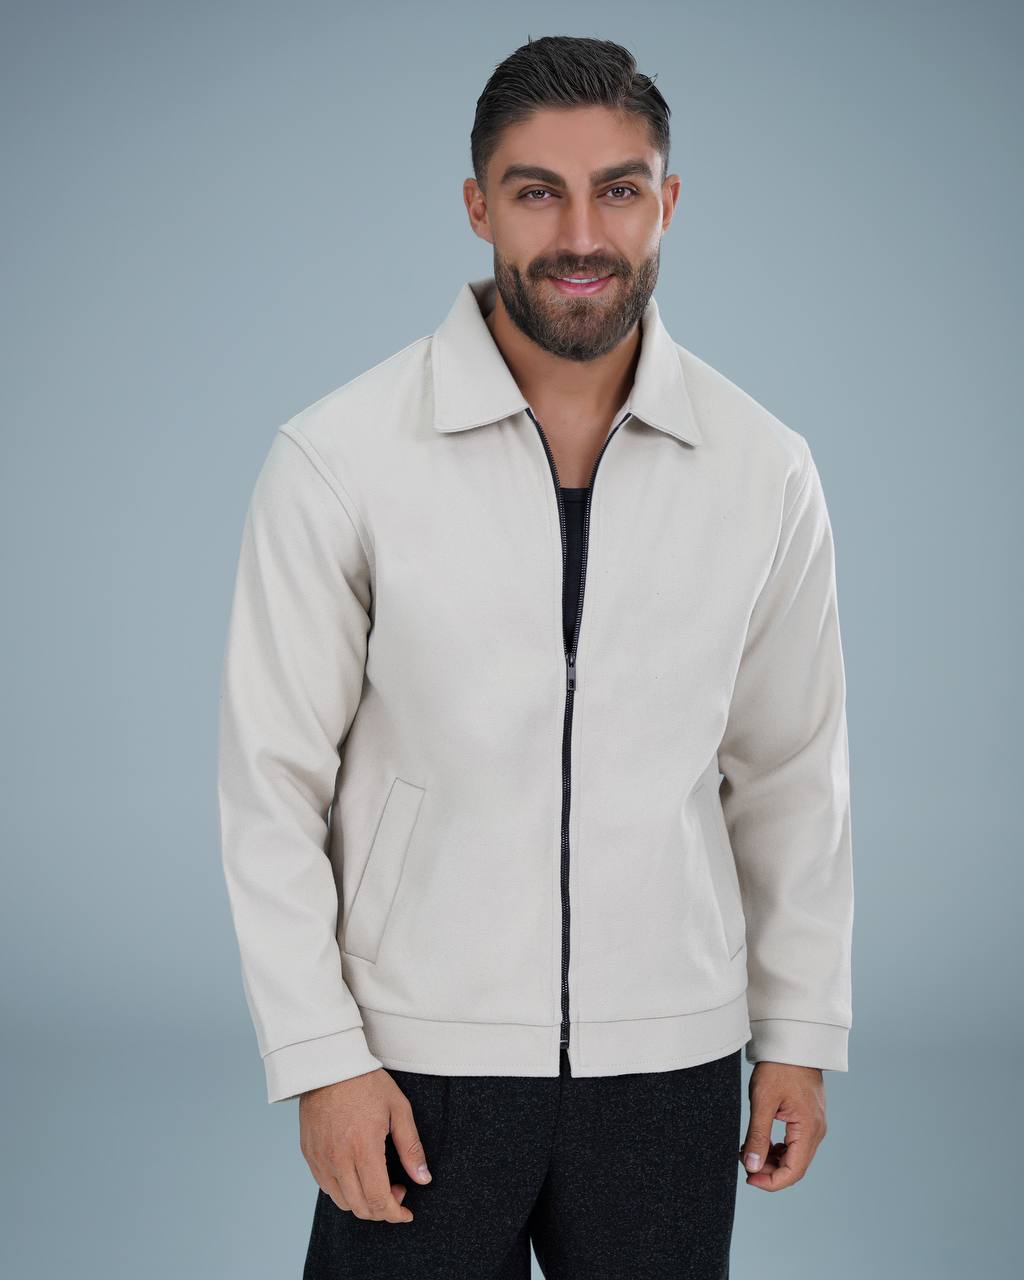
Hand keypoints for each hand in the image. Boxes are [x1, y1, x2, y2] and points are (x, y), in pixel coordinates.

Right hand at [299, 1068, 431, 1222]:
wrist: (329, 1064)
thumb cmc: (366, 1082)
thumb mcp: (398, 1109)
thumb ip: (411, 1147)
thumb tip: (423, 1179)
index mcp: (363, 1148)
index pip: (378, 1200)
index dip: (395, 1214)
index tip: (406, 1211)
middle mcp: (338, 1159)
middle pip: (359, 1207)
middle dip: (382, 1209)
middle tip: (396, 1190)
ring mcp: (320, 1158)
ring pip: (342, 1201)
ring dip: (362, 1201)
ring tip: (377, 1180)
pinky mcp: (308, 1154)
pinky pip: (326, 1186)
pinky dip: (343, 1189)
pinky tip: (356, 1172)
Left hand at [738, 1061, 826, 1190]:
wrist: (793, 1044)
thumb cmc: (778, 1067)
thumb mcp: (763, 1101)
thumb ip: (758, 1136)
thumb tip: (752, 1166)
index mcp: (809, 1129)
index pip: (793, 1171)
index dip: (771, 1182)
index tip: (749, 1179)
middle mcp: (816, 1131)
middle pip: (795, 1167)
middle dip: (769, 1171)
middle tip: (745, 1163)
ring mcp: (815, 1125)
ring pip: (795, 1156)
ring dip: (773, 1160)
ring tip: (750, 1151)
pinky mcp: (809, 1118)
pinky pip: (796, 1144)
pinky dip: (779, 1149)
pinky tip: (762, 1142)